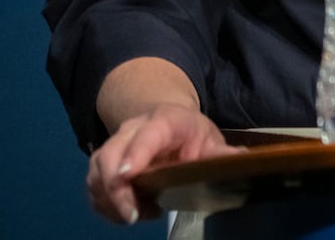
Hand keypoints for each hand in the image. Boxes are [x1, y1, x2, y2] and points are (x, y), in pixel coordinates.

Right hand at [85, 102, 238, 223]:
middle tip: (133, 214)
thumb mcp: (209, 138)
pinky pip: (93, 186)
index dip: (136, 153)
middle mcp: (132, 130)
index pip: (147, 135)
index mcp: (164, 120)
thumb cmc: (190, 132)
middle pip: (110, 155)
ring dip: (109, 200)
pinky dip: (104, 204)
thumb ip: (220, 153)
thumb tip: (241, 160)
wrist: (164, 119)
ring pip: (96, 172)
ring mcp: (113, 145)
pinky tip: (126, 213)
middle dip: (115, 187)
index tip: (128, 175)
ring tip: (136, 214)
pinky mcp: (102, 164)